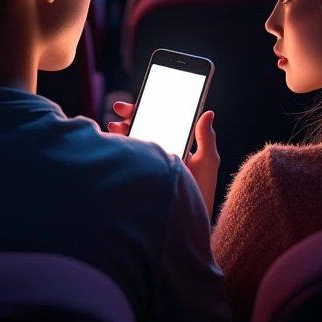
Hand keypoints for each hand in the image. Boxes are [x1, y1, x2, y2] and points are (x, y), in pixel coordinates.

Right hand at [109, 102, 219, 216]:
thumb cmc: (202, 192)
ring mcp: (151, 164)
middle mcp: (164, 152)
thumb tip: (208, 112)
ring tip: (114, 126)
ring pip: (134, 141)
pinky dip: (120, 148)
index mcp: (179, 143)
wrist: (187, 223)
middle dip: (132, 115)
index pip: (164, 120)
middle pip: (146, 127)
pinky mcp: (140, 176)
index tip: (142, 99)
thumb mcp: (207, 162)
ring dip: (123, 130)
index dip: (152, 108)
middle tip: (120, 108)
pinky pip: (129, 159)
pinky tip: (114, 143)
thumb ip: (206, 137)